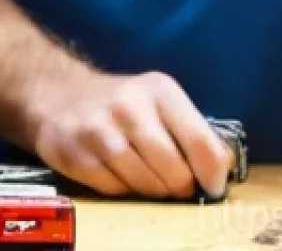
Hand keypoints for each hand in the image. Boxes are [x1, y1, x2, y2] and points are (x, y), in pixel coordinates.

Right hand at [25, 66, 232, 199]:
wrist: (57, 94)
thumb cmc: (122, 105)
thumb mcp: (161, 103)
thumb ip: (194, 132)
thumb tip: (224, 168)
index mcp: (159, 91)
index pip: (203, 144)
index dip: (213, 176)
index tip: (210, 186)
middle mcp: (128, 106)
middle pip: (175, 172)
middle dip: (178, 186)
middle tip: (170, 180)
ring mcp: (98, 130)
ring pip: (146, 186)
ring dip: (150, 190)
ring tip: (142, 174)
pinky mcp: (75, 153)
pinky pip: (115, 190)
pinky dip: (121, 189)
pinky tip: (114, 170)